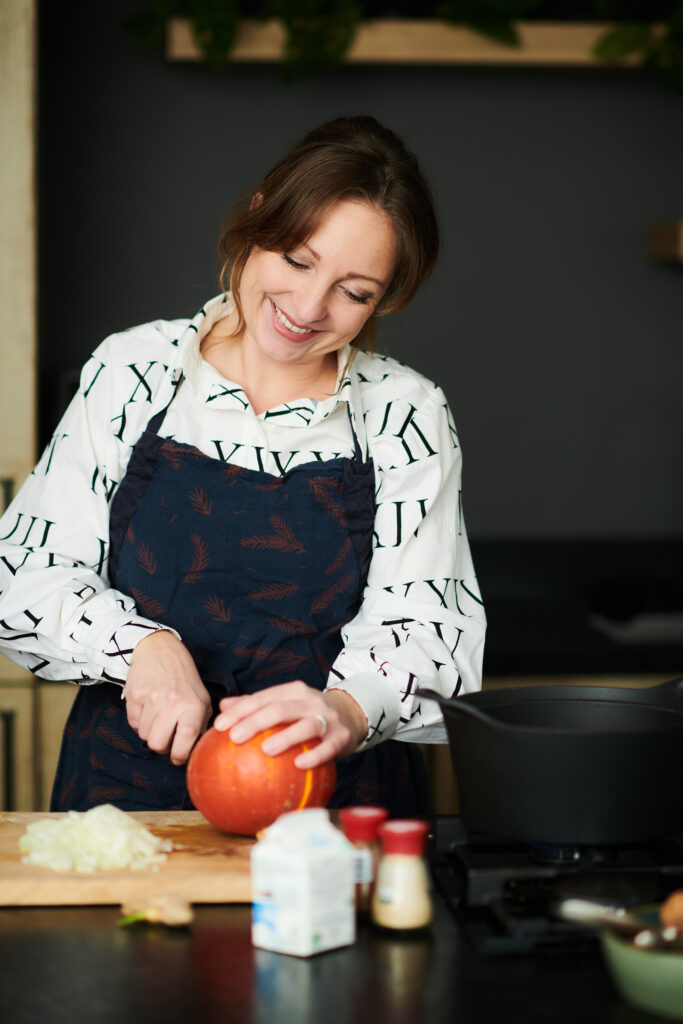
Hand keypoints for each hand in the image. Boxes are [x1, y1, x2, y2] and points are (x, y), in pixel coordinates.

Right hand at [123, 630, 210, 764]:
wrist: (159, 649)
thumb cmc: (184, 679)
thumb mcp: (201, 698)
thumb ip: (201, 724)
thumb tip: (196, 751)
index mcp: (195, 704)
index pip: (187, 737)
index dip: (180, 754)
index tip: (177, 757)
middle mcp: (173, 701)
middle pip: (158, 744)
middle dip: (160, 746)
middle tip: (165, 737)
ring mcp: (152, 697)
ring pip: (143, 735)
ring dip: (149, 731)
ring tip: (157, 716)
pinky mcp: (134, 694)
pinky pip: (132, 723)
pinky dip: (139, 721)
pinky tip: (147, 707)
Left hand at [213, 681, 367, 768]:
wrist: (352, 714)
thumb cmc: (309, 712)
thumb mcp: (286, 703)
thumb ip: (256, 705)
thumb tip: (223, 707)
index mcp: (293, 691)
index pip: (263, 698)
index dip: (240, 710)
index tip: (219, 726)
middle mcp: (310, 701)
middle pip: (280, 709)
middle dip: (256, 722)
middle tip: (235, 737)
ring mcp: (328, 717)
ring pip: (305, 726)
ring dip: (285, 737)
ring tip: (264, 750)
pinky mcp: (342, 736)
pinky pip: (328, 747)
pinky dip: (314, 756)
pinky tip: (298, 764)